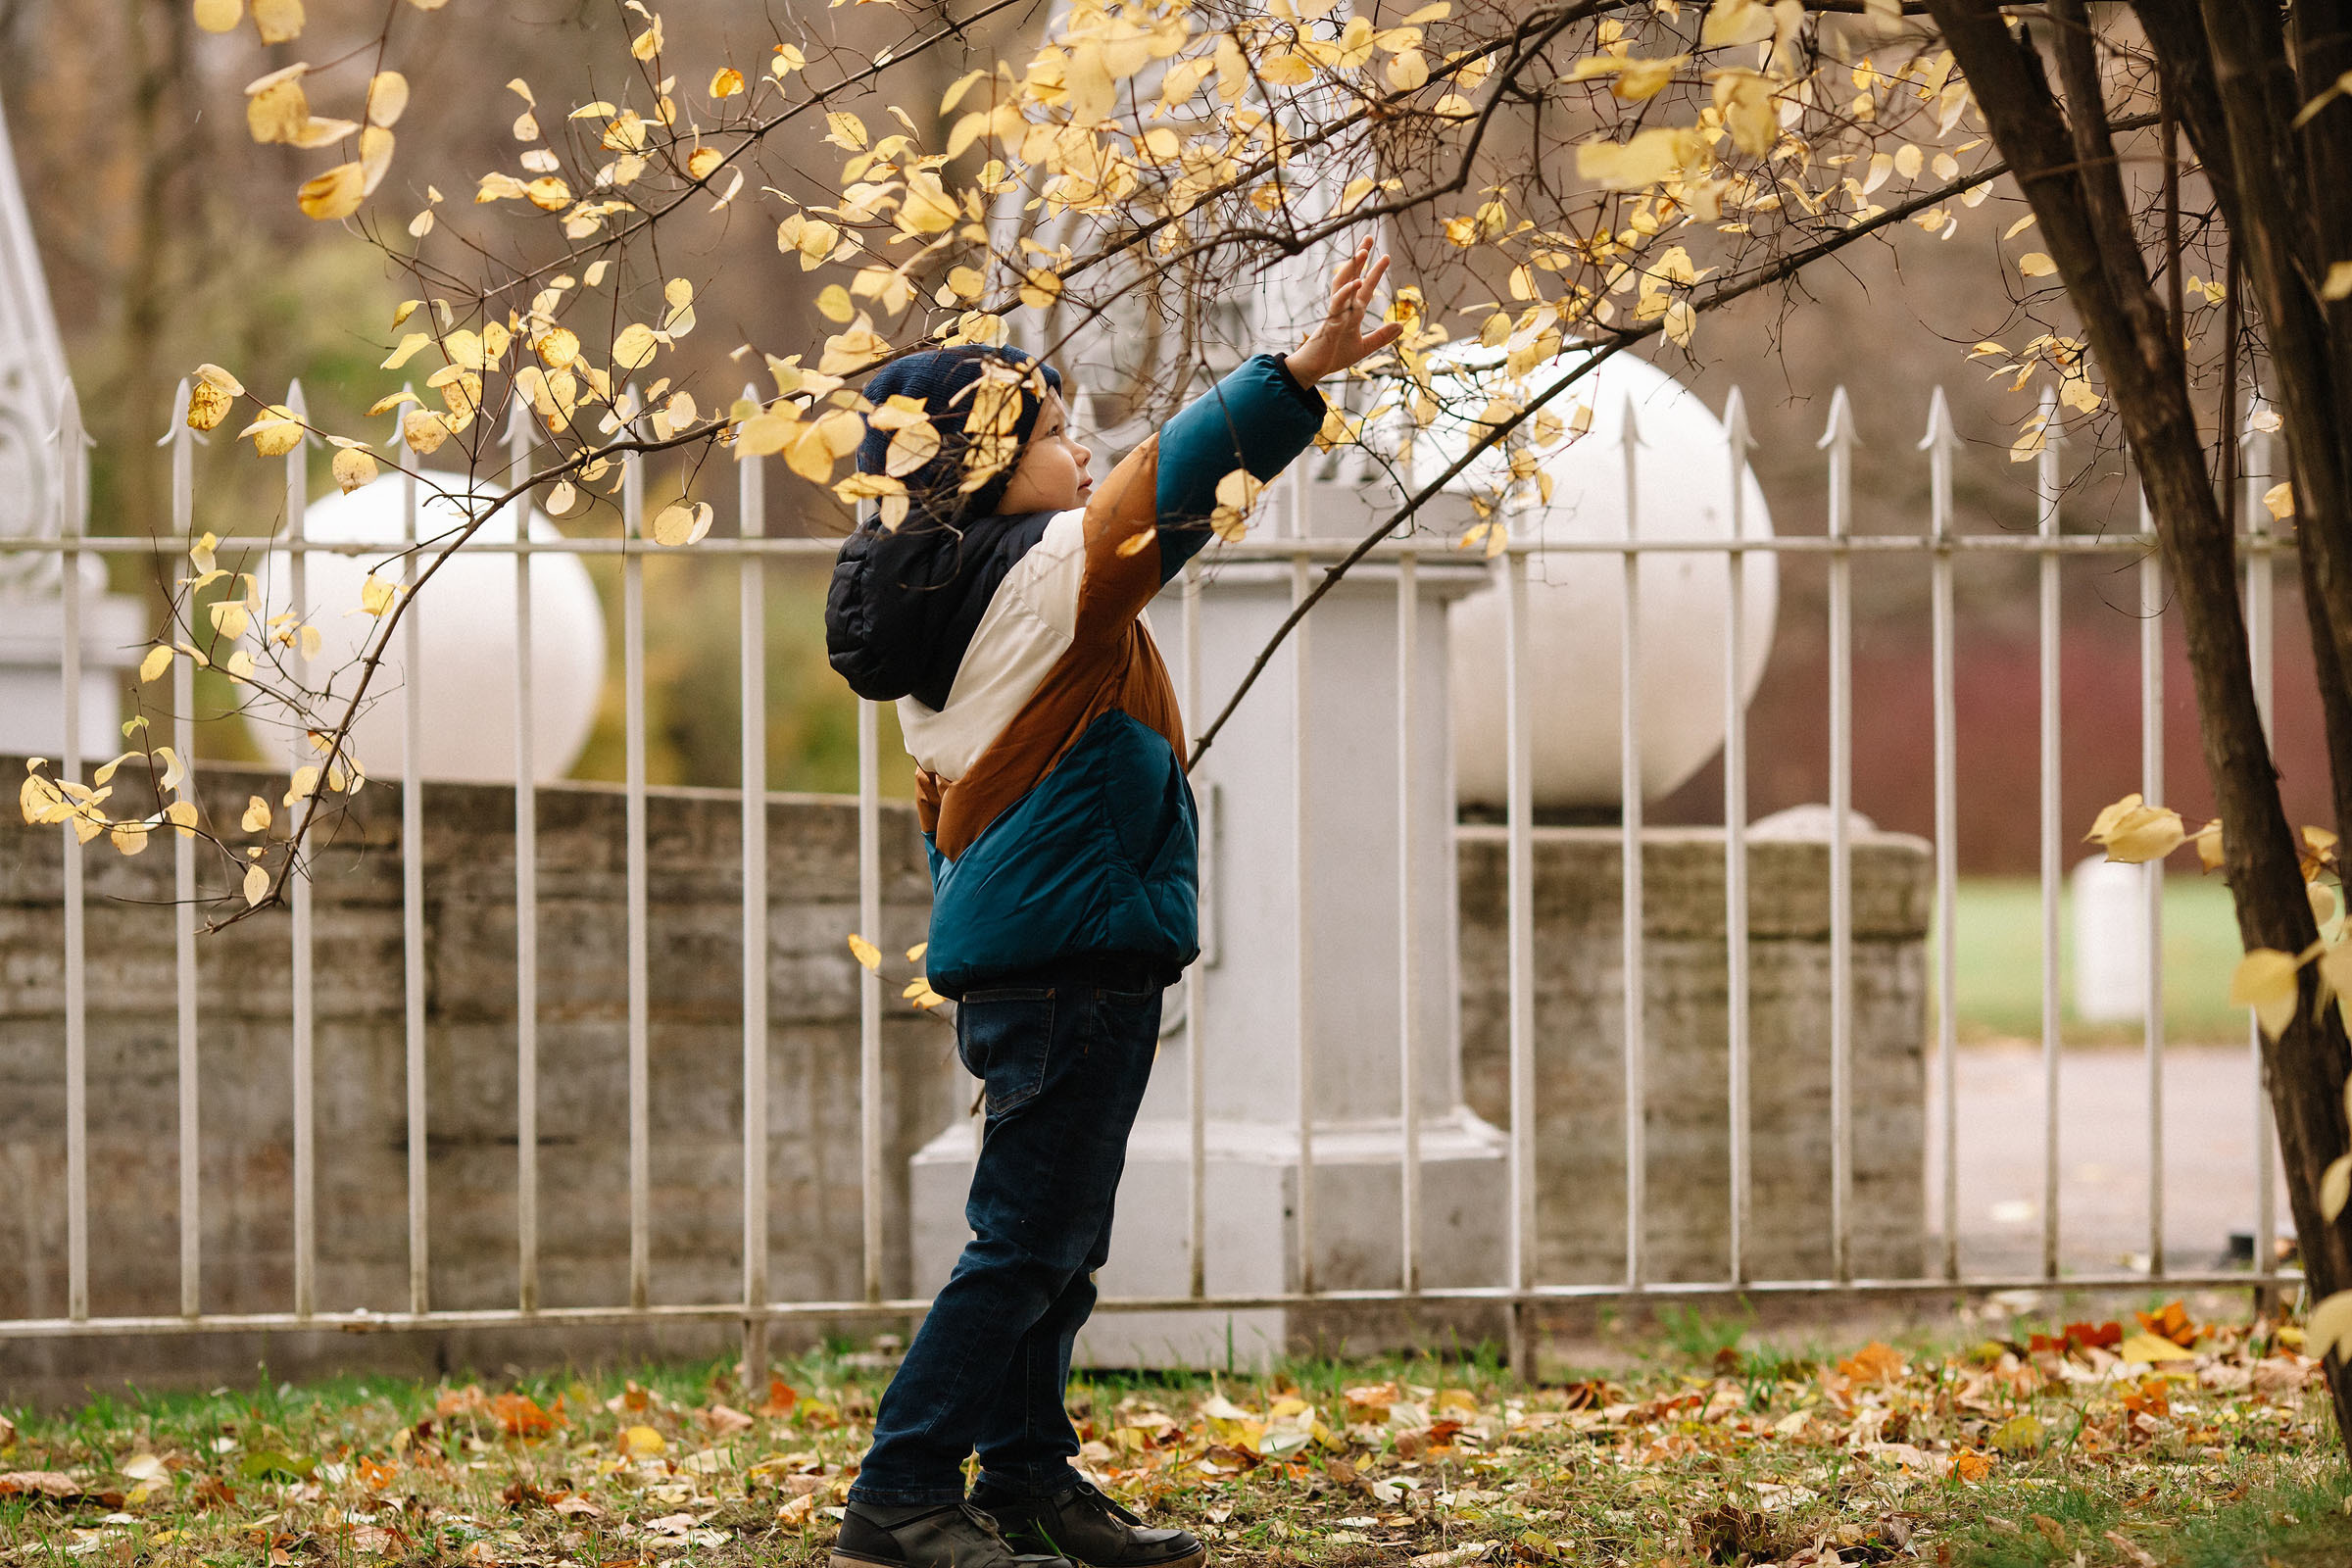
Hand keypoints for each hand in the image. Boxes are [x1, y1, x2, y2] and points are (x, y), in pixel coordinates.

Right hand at [1283, 237, 1403, 385]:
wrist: (1313, 370)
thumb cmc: (1334, 357)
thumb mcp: (1364, 347)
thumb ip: (1381, 336)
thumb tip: (1401, 325)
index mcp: (1352, 312)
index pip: (1366, 287)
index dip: (1375, 271)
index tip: (1386, 255)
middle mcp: (1343, 308)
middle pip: (1351, 277)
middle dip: (1360, 258)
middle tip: (1369, 237)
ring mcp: (1335, 314)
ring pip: (1342, 285)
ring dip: (1352, 268)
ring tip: (1363, 253)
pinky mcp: (1328, 324)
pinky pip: (1337, 306)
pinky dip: (1346, 294)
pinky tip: (1356, 283)